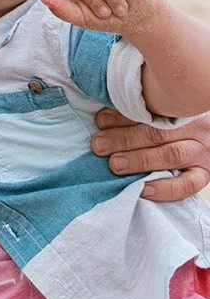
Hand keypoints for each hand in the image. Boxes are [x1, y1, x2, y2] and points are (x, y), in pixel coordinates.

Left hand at [92, 108, 209, 200]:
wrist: (208, 136)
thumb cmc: (178, 123)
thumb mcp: (166, 111)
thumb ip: (142, 111)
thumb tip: (102, 116)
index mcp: (180, 108)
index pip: (150, 109)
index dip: (123, 115)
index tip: (100, 120)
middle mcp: (194, 127)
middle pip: (157, 133)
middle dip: (124, 139)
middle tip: (99, 145)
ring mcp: (202, 152)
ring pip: (170, 155)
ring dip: (139, 160)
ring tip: (114, 164)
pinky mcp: (205, 174)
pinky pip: (188, 184)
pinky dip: (165, 189)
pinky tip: (143, 190)